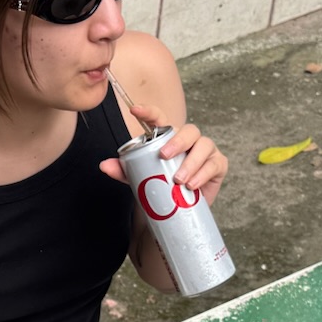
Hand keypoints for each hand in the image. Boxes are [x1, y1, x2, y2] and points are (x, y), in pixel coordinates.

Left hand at [98, 106, 227, 200]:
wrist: (178, 210)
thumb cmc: (161, 188)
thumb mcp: (139, 179)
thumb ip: (124, 170)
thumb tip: (104, 165)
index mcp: (168, 138)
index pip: (160, 120)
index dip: (149, 112)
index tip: (135, 111)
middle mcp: (188, 140)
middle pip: (188, 130)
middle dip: (177, 141)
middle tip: (164, 156)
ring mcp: (205, 151)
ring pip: (203, 145)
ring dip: (191, 162)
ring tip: (179, 180)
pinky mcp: (217, 165)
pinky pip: (213, 164)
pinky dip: (202, 174)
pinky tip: (192, 185)